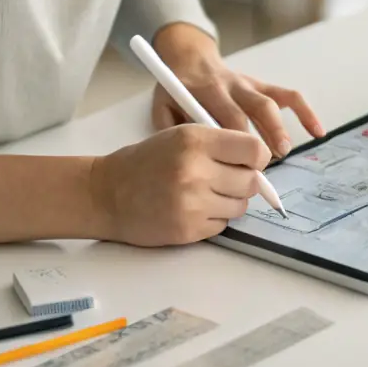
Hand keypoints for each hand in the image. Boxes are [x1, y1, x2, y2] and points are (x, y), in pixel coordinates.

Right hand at [89, 125, 269, 245]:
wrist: (106, 193)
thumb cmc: (145, 162)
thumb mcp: (180, 136)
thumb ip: (219, 144)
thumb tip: (260, 161)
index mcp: (195, 140)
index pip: (254, 150)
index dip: (257, 157)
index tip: (249, 160)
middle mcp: (195, 170)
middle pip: (251, 181)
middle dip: (244, 181)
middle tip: (224, 179)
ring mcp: (192, 203)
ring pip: (240, 206)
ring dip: (230, 201)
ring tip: (205, 194)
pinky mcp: (188, 230)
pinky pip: (222, 225)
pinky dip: (214, 219)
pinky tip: (192, 209)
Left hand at [150, 23, 324, 156]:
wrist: (188, 59)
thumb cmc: (175, 91)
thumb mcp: (162, 106)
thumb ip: (170, 129)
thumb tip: (189, 157)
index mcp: (204, 91)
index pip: (227, 117)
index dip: (237, 144)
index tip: (241, 169)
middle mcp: (230, 86)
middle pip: (252, 110)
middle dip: (261, 140)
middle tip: (263, 166)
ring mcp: (248, 84)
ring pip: (271, 103)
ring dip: (280, 128)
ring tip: (285, 151)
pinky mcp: (261, 85)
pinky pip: (288, 95)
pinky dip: (305, 112)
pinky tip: (317, 132)